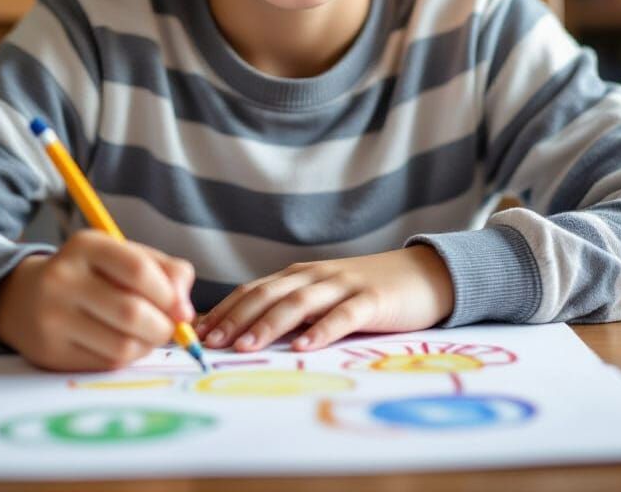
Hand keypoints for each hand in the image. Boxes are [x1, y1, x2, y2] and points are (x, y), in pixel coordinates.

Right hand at [0, 230, 194, 371]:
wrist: (24, 298)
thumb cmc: (90, 274)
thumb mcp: (123, 256)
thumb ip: (165, 271)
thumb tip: (185, 310)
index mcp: (86, 246)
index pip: (137, 269)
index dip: (168, 294)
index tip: (182, 309)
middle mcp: (63, 280)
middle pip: (131, 312)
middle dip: (163, 326)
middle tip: (169, 328)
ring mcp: (52, 318)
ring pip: (121, 345)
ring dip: (148, 346)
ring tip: (147, 336)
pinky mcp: (50, 353)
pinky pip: (106, 364)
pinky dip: (128, 358)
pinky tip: (124, 345)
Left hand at [194, 245, 453, 352]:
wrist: (423, 274)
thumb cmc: (367, 292)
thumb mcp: (324, 295)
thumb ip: (293, 308)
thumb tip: (247, 333)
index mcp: (300, 275)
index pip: (254, 290)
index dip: (225, 310)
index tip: (197, 332)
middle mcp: (316, 275)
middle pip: (269, 294)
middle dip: (236, 318)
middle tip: (211, 342)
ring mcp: (343, 285)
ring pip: (299, 301)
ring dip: (269, 324)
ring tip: (246, 347)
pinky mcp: (372, 300)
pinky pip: (343, 315)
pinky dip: (321, 329)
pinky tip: (304, 346)